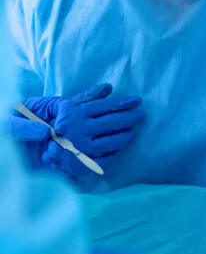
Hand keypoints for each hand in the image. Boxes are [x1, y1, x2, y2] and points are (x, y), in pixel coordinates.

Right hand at [11, 84, 144, 176]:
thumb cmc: (31, 123)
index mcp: (70, 113)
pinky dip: (113, 155)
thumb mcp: (53, 105)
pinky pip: (101, 160)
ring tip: (135, 131)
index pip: (103, 107)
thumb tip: (107, 88)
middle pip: (110, 123)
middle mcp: (76, 130)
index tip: (136, 102)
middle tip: (143, 115)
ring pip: (109, 142)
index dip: (121, 103)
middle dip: (129, 119)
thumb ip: (82, 97)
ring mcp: (77, 149)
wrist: (15, 150)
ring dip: (124, 136)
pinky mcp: (75, 165)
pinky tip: (120, 150)